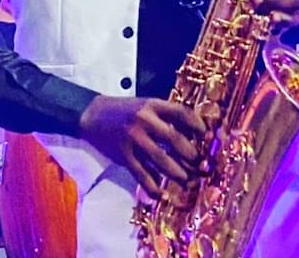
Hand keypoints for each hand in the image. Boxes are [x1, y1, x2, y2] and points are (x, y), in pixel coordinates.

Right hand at [78, 95, 205, 197]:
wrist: (92, 114)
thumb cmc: (124, 110)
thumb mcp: (145, 105)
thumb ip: (164, 116)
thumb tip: (191, 134)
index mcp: (152, 105)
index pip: (181, 113)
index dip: (197, 125)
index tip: (206, 136)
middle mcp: (144, 120)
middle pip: (175, 139)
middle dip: (191, 155)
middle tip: (200, 164)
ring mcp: (133, 138)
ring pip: (161, 160)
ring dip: (178, 173)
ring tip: (187, 180)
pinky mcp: (123, 154)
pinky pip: (141, 174)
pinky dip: (153, 186)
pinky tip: (161, 193)